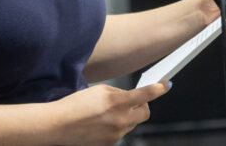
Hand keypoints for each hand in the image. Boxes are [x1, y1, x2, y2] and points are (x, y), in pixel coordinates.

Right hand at [50, 82, 169, 145]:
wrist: (59, 125)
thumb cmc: (75, 105)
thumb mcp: (100, 90)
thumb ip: (119, 93)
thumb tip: (130, 97)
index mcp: (118, 103)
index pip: (146, 94)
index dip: (159, 88)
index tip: (166, 85)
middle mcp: (121, 120)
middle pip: (145, 114)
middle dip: (143, 106)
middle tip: (135, 101)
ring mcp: (116, 134)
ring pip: (132, 123)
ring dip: (128, 116)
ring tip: (108, 112)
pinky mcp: (110, 144)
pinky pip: (121, 132)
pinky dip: (117, 126)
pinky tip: (102, 122)